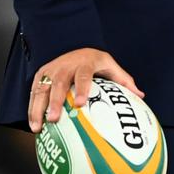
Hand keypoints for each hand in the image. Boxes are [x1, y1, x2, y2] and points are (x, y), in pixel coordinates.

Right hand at [28, 47, 142, 132]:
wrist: (74, 45)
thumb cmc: (94, 61)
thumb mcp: (110, 65)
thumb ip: (123, 80)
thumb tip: (140, 96)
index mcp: (84, 63)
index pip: (83, 75)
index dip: (81, 88)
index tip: (80, 103)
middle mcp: (65, 66)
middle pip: (59, 83)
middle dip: (55, 101)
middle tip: (54, 119)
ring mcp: (51, 70)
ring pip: (42, 89)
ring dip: (38, 108)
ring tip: (38, 127)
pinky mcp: (40, 75)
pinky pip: (34, 92)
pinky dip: (32, 108)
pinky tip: (33, 124)